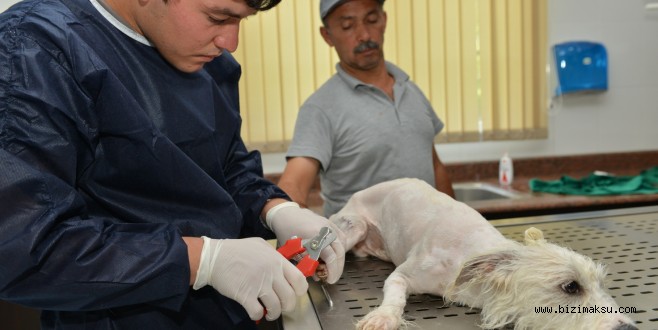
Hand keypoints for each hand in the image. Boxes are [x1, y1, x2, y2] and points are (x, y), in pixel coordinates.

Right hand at [192, 237, 307, 320]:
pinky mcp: (245, 295)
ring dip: (273, 313)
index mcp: (277, 260)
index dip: (299, 291)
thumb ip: (274, 256)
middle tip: (281, 306)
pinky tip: (254, 311)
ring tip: (269, 312)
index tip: (294, 294)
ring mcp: (258, 284)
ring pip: (276, 307)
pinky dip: (257, 315)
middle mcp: (271, 273)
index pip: (299, 280)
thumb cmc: (236, 250)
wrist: (214, 257)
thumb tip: (283, 267)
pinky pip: (257, 312)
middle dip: (287, 306)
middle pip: (290, 297)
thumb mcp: (260, 245)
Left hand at [266, 202, 345, 283]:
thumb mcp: (293, 251)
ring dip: (340, 258)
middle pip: (339, 251)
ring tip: (335, 268)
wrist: (286, 214)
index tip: (330, 280)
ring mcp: (328, 224)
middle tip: (334, 278)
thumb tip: (317, 276)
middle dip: (338, 267)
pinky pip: (341, 236)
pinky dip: (341, 247)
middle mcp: (324, 230)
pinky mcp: (330, 222)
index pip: (331, 257)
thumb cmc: (286, 233)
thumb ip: (305, 263)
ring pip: (342, 243)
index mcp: (314, 237)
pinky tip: (336, 255)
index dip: (333, 271)